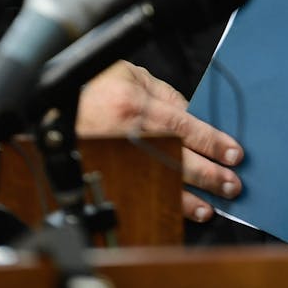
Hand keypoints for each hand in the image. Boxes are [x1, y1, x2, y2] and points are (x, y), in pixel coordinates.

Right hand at [76, 60, 242, 223]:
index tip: (234, 154)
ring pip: (157, 180)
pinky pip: (137, 191)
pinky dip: (159, 204)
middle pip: (176, 157)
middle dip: (207, 174)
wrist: (52, 103)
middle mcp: (126, 132)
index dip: (212, 142)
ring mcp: (113, 155)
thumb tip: (195, 114)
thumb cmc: (94, 86)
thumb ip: (164, 94)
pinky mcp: (105, 171)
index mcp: (134, 103)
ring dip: (187, 197)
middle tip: (232, 185)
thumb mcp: (131, 75)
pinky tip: (176, 212)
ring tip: (211, 207)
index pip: (184, 125)